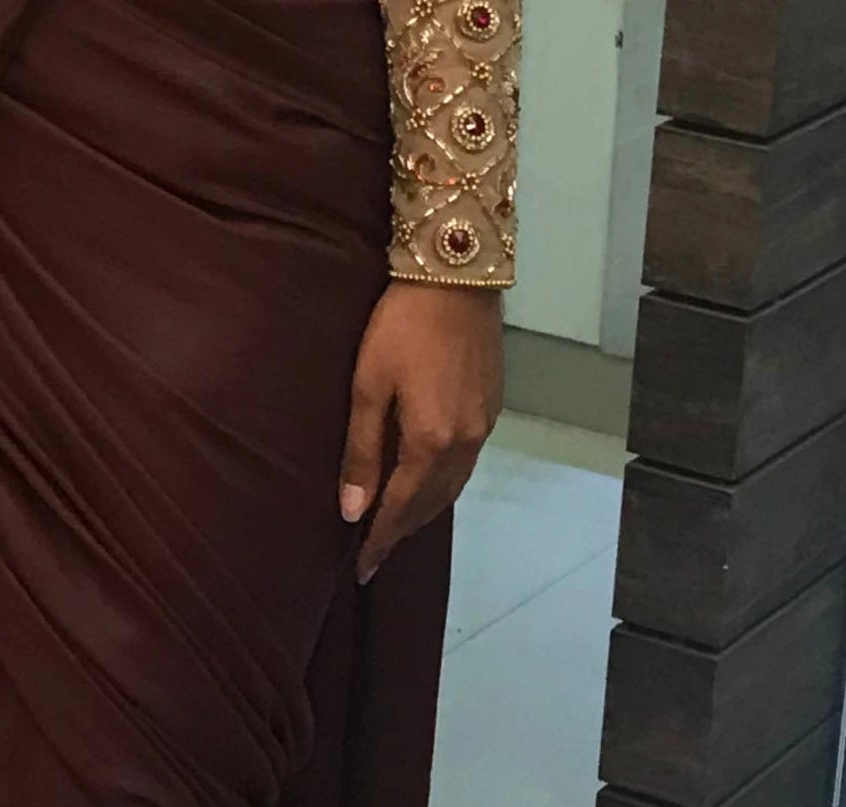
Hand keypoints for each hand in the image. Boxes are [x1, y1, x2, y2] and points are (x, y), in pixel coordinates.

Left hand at [337, 279, 502, 584]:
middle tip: (375, 550)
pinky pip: (466, 462)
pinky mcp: (492, 406)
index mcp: (432, 442)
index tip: (361, 569)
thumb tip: (352, 510)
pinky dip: (444, 481)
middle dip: (403, 529)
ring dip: (425, 508)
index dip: (380, 540)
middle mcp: (466, 444)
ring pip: (453, 485)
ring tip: (397, 522)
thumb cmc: (401, 325)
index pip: (402, 509)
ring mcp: (484, 426)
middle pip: (432, 503)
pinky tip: (427, 477)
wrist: (456, 275)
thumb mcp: (369, 383)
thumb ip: (362, 449)